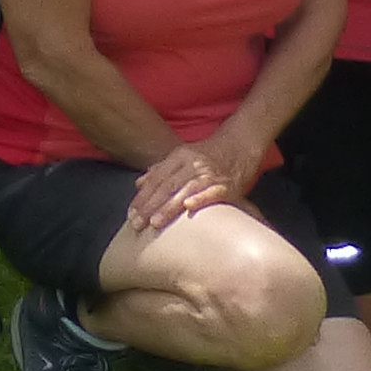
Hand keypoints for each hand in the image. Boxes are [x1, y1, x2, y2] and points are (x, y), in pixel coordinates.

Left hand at [126, 137, 243, 232]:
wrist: (240, 147)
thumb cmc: (209, 156)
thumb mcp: (183, 157)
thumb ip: (161, 170)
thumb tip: (139, 183)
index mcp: (179, 156)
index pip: (156, 178)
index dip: (143, 197)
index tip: (130, 213)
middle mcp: (192, 163)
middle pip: (167, 185)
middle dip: (150, 206)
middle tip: (137, 224)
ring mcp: (209, 173)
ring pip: (184, 190)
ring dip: (169, 207)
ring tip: (155, 223)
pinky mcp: (226, 184)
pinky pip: (211, 191)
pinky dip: (200, 198)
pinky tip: (188, 207)